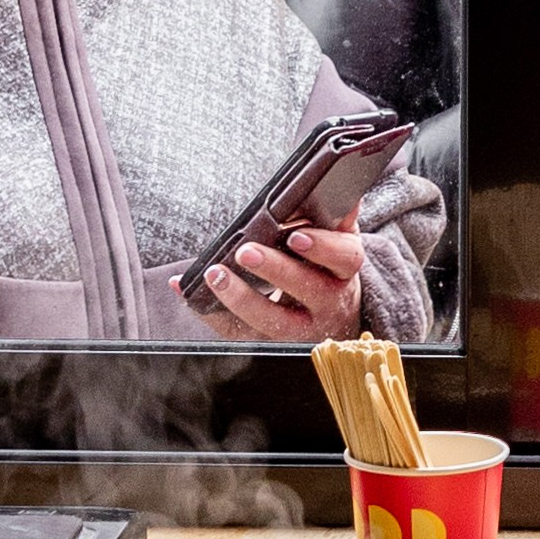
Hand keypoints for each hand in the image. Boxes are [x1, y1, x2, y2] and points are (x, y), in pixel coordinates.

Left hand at [203, 212, 366, 342]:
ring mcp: (300, 328)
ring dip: (240, 298)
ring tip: (215, 274)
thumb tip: (347, 196)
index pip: (343, 259)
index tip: (296, 237)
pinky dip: (212, 314)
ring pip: (273, 320)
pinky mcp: (270, 342)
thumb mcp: (340, 244)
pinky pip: (240, 333)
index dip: (322, 248)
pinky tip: (192, 295)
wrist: (335, 319)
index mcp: (344, 271)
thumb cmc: (328, 271)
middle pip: (308, 290)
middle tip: (246, 252)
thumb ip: (340, 219)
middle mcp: (328, 304)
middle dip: (275, 270)